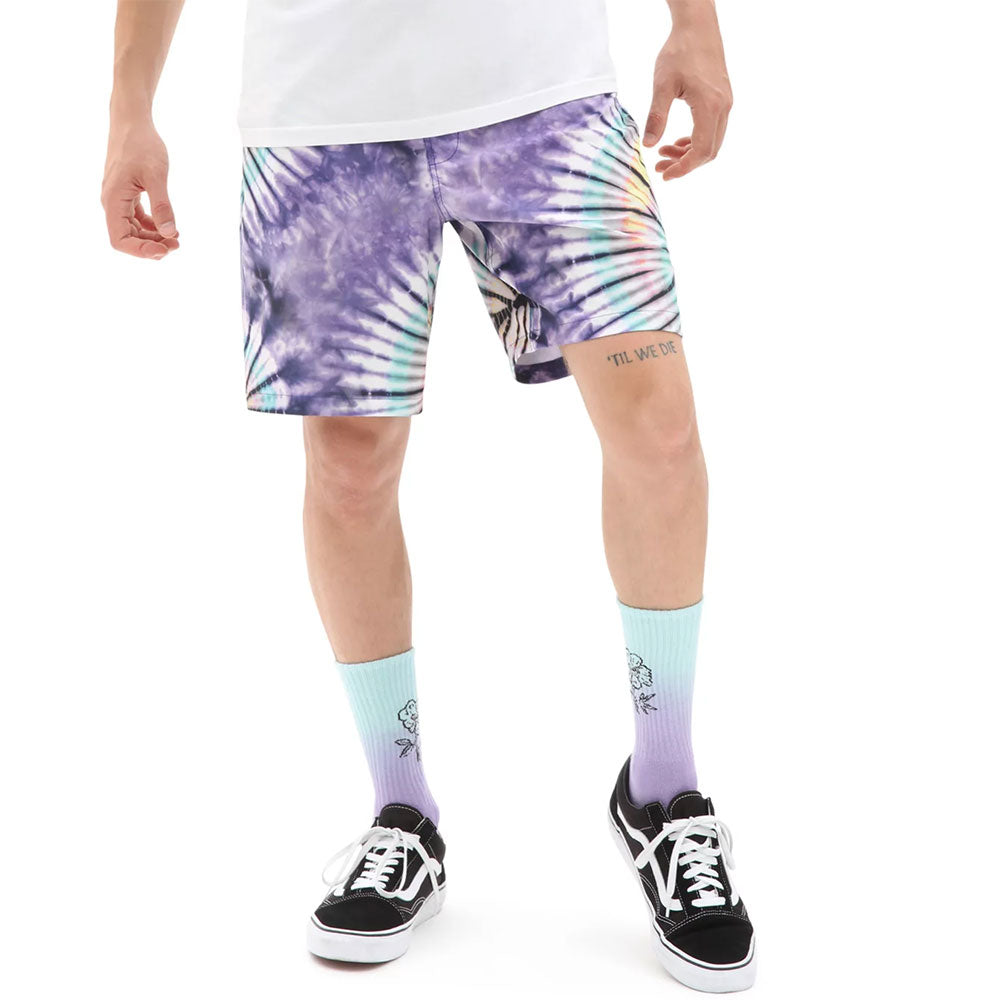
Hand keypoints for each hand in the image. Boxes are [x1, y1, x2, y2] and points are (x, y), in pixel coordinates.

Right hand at [101, 119, 178, 258]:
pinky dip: (152, 225)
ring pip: (133, 230)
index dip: (141, 251)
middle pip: (127, 238)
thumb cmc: (142, 144)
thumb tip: (168, 233)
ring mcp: (119, 199)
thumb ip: (162, 206)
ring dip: (153, 237)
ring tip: (176, 237)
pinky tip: (169, 225)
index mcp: (113, 200)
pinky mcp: (126, 194)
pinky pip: (137, 218)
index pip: (120, 240)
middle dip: (151, 245)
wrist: (132, 121)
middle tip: (177, 243)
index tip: (164, 249)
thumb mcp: (156, 176)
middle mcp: (112, 203)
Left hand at [643, 12, 732, 180]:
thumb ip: (656, 116)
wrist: (698, 28)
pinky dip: (695, 141)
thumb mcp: (662, 85)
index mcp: (710, 106)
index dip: (684, 168)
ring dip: (689, 153)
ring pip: (711, 142)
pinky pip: (712, 130)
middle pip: (709, 151)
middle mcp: (723, 108)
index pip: (702, 150)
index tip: (665, 175)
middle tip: (660, 166)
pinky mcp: (722, 100)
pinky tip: (677, 141)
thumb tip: (647, 145)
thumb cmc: (680, 52)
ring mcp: (725, 104)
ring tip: (663, 152)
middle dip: (685, 164)